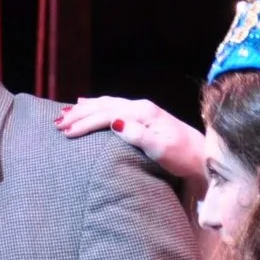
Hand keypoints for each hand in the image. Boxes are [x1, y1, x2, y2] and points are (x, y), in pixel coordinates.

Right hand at [53, 96, 206, 184]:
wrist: (202, 155)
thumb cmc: (182, 156)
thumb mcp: (160, 148)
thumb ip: (137, 135)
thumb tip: (114, 123)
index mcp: (143, 113)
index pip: (106, 114)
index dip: (84, 123)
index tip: (66, 133)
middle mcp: (140, 106)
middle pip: (103, 106)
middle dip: (78, 114)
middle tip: (57, 124)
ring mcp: (142, 109)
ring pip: (106, 103)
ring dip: (84, 108)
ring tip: (64, 113)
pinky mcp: (143, 115)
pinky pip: (112, 105)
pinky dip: (95, 105)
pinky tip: (84, 102)